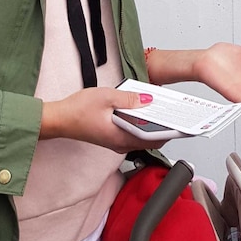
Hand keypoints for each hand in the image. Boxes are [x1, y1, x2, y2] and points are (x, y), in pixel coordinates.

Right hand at [40, 86, 166, 150]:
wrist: (59, 119)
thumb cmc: (78, 110)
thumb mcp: (106, 97)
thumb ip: (129, 99)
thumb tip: (148, 100)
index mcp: (121, 137)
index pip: (152, 139)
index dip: (168, 131)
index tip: (180, 123)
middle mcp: (120, 143)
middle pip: (148, 138)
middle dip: (162, 126)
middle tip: (172, 111)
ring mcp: (115, 141)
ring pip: (140, 135)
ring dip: (151, 124)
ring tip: (160, 108)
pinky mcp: (111, 136)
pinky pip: (131, 132)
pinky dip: (139, 123)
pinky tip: (140, 110)